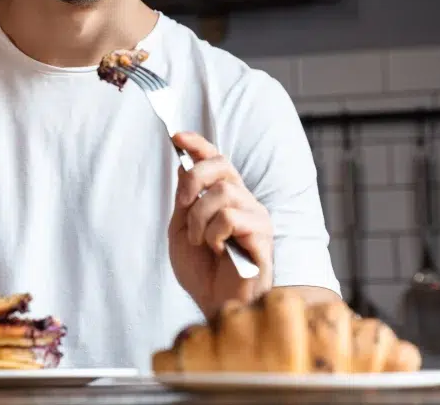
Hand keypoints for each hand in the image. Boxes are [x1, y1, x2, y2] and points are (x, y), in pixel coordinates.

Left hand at [167, 131, 273, 318]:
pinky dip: (214, 233)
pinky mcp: (262, 235)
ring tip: (201, 242)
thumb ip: (186, 199)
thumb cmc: (202, 272)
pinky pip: (231, 217)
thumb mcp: (182, 230)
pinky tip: (218, 250)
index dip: (198, 144)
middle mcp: (244, 202)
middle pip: (222, 166)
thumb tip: (184, 164)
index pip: (216, 160)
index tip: (177, 136)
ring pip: (224, 192)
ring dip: (200, 218)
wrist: (214, 304)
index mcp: (225, 199)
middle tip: (183, 205)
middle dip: (194, 179)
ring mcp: (256, 217)